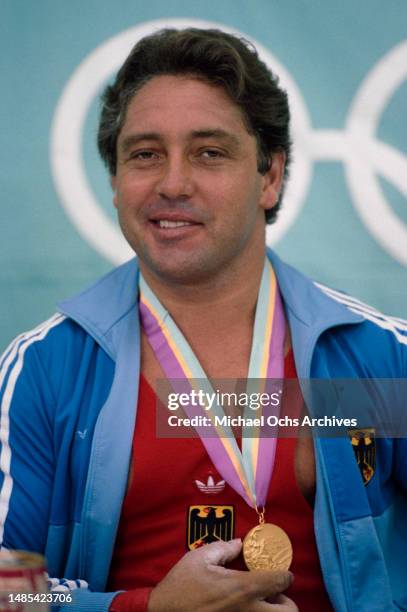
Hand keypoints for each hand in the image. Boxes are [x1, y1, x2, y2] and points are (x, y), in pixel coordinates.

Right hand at [148, 539, 297, 611]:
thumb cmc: (181, 585)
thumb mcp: (199, 558)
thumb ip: (224, 548)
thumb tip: (239, 543)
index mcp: (243, 588)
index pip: (280, 581)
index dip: (285, 575)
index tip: (281, 573)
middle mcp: (249, 611)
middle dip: (286, 601)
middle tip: (273, 594)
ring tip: (260, 603)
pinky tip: (245, 609)